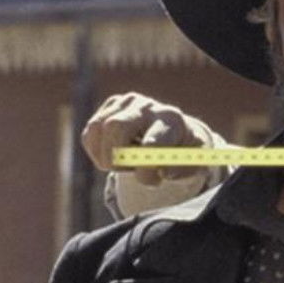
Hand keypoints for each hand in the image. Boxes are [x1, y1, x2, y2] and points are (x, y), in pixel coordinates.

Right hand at [79, 92, 207, 185]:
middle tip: (132, 171)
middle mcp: (147, 106)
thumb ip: (184, 169)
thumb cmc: (183, 153)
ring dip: (107, 157)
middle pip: (116, 126)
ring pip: (98, 129)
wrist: (175, 135)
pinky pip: (89, 134)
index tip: (156, 179)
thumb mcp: (194, 163)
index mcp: (172, 120)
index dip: (146, 168)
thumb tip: (163, 170)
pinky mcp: (109, 107)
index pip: (151, 144)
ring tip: (127, 163)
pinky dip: (97, 153)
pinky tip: (115, 156)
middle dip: (118, 158)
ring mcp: (126, 103)